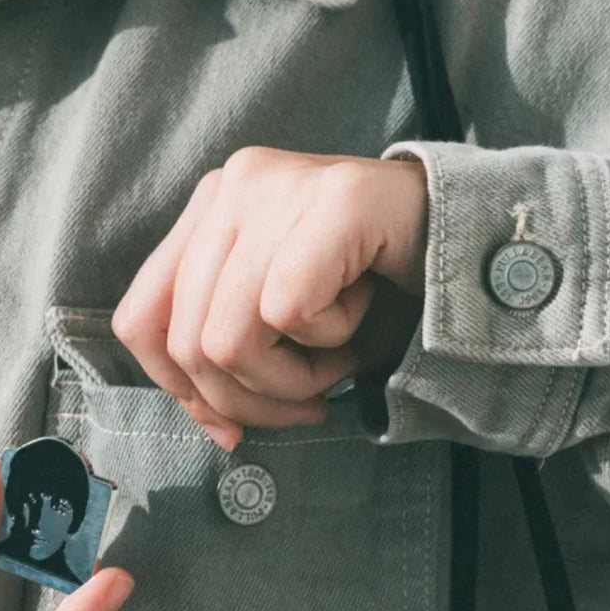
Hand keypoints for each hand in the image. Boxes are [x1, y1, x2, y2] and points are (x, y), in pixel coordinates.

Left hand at [112, 147, 427, 449]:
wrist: (470, 240)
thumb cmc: (370, 289)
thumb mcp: (276, 321)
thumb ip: (225, 354)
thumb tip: (213, 425)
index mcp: (207, 209)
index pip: (139, 320)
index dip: (178, 390)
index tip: (229, 425)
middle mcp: (232, 185)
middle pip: (188, 344)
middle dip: (250, 400)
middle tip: (309, 401)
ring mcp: (277, 185)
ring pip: (230, 340)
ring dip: (292, 379)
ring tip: (338, 358)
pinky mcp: (331, 201)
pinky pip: (289, 313)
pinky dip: (329, 342)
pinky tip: (361, 317)